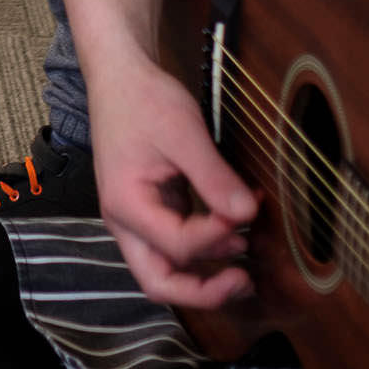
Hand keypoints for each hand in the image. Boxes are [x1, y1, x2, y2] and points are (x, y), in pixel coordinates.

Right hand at [85, 53, 259, 310]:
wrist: (120, 77)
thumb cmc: (145, 101)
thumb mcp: (183, 133)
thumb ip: (213, 177)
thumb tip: (248, 214)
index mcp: (126, 205)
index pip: (177, 245)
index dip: (215, 235)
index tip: (245, 210)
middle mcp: (125, 222)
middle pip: (158, 282)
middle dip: (202, 291)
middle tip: (244, 280)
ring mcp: (136, 218)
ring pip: (166, 269)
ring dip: (205, 274)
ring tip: (247, 263)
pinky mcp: (150, 209)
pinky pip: (174, 244)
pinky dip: (203, 247)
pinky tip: (233, 231)